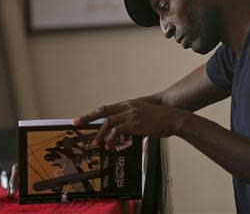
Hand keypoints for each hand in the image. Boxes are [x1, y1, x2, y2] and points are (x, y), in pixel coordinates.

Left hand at [73, 100, 188, 149]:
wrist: (173, 116)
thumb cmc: (161, 118)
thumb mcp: (144, 117)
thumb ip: (132, 123)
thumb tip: (125, 133)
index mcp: (128, 105)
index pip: (106, 108)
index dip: (92, 113)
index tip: (80, 118)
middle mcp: (127, 107)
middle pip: (102, 112)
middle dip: (87, 117)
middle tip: (76, 123)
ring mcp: (131, 114)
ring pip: (108, 122)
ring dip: (100, 134)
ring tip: (96, 144)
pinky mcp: (135, 122)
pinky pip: (118, 130)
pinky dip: (111, 138)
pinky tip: (110, 145)